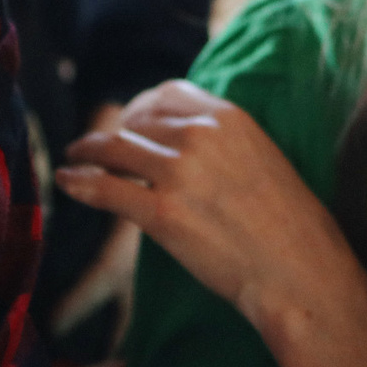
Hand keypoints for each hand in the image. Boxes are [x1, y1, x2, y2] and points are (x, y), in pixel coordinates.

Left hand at [55, 81, 359, 325]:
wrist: (300, 272)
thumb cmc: (290, 226)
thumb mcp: (263, 159)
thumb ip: (224, 142)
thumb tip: (184, 143)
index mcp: (230, 118)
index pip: (168, 93)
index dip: (141, 106)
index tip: (129, 120)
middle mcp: (202, 136)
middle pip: (137, 122)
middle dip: (114, 133)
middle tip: (97, 147)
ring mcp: (179, 174)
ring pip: (115, 149)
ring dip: (87, 151)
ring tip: (75, 157)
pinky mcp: (162, 214)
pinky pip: (107, 189)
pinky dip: (79, 182)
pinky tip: (66, 181)